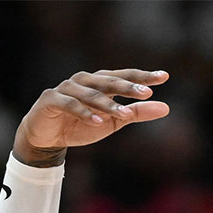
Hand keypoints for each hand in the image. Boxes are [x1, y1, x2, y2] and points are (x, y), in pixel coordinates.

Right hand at [14, 69, 169, 165]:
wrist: (46, 137)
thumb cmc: (81, 125)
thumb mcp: (113, 122)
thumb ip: (136, 114)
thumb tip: (165, 108)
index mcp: (100, 82)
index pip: (124, 76)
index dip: (143, 76)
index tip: (164, 77)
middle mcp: (84, 81)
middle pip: (109, 81)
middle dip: (128, 86)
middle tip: (147, 92)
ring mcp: (66, 88)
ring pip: (91, 94)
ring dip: (108, 104)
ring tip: (125, 114)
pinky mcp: (51, 99)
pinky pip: (71, 105)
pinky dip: (85, 113)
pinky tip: (99, 121)